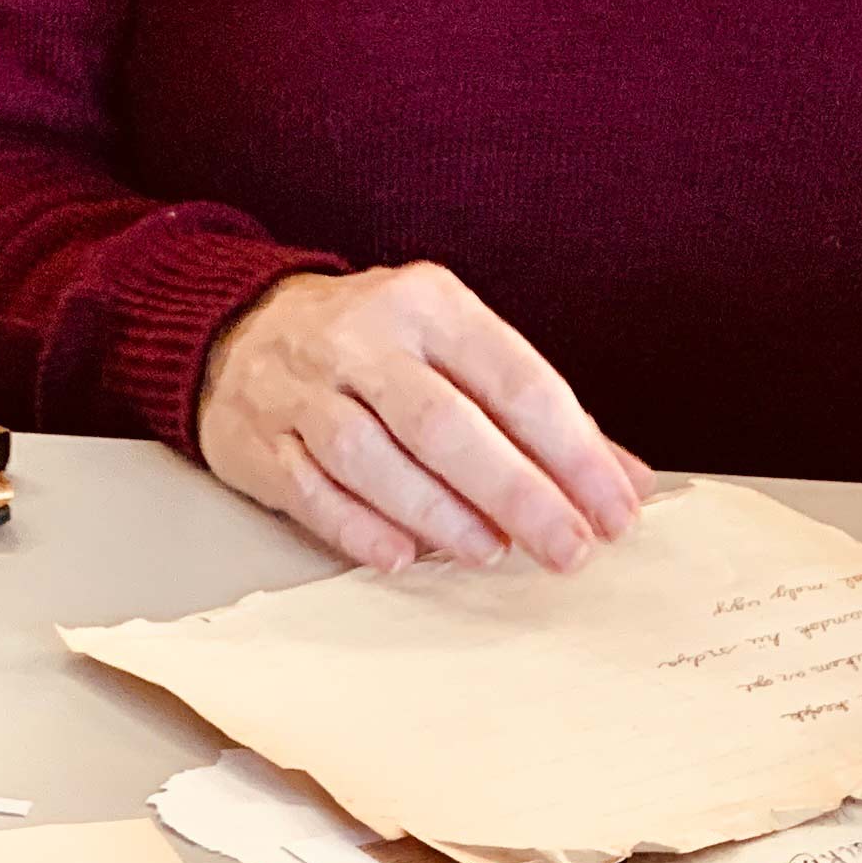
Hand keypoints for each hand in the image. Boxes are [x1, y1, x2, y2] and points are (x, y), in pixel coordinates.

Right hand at [193, 263, 651, 571]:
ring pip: (374, 460)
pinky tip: (403, 557)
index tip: (613, 510)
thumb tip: (623, 482)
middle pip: (447, 425)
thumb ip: (536, 416)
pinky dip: (359, 529)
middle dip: (517, 494)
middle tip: (567, 548)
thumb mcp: (457, 349)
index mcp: (429, 305)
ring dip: (440, 515)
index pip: (516, 381)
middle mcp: (363, 339)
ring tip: (491, 552)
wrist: (238, 330)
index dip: (573, 453)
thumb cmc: (374, 348)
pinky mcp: (259, 440)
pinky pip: (312, 492)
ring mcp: (304, 390)